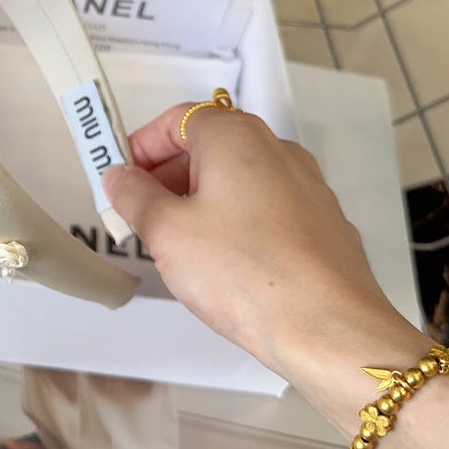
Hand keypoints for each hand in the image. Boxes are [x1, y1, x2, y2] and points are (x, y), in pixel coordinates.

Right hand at [101, 102, 403, 380]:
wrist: (328, 329)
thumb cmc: (244, 271)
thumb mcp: (165, 231)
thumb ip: (134, 196)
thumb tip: (120, 177)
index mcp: (235, 136)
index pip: (176, 119)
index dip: (141, 146)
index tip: (122, 179)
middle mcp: (276, 149)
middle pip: (209, 146)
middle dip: (168, 176)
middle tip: (142, 215)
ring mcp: (306, 185)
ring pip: (238, 178)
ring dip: (201, 200)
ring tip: (179, 245)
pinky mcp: (322, 223)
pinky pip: (266, 207)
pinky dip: (237, 221)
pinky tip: (226, 264)